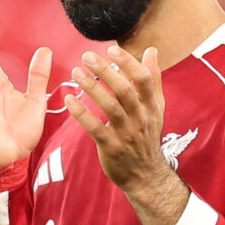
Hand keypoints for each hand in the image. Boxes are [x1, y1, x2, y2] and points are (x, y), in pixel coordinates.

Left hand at [65, 46, 168, 192]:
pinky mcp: (112, 147)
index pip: (143, 79)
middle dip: (106, 72)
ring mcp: (127, 134)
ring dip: (92, 88)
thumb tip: (152, 51)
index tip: (112, 49)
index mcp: (151, 106)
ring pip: (110, 107)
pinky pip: (96, 128)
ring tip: (75, 73)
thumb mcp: (155, 108)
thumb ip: (153, 79)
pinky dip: (82, 114)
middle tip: (87, 57)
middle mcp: (141, 118)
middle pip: (125, 91)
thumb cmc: (146, 136)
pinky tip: (69, 100)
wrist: (145, 175)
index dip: (128, 63)